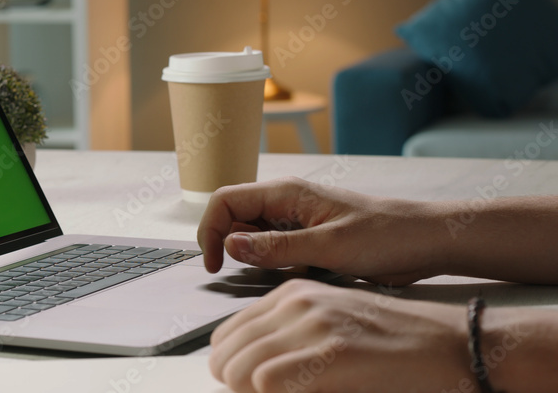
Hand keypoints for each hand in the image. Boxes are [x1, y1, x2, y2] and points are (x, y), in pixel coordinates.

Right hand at [196, 177, 442, 285]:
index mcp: (285, 193)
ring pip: (252, 235)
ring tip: (278, 273)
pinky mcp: (306, 236)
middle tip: (242, 275)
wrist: (427, 241)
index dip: (210, 231)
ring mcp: (295, 219)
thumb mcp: (329, 247)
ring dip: (253, 257)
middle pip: (234, 217)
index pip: (224, 201)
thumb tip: (231, 245)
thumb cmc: (387, 236)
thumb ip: (276, 248)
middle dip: (229, 246)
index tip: (215, 265)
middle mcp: (285, 202)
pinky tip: (296, 274)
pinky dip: (273, 264)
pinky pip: (274, 248)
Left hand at [209, 279, 469, 392]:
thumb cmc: (392, 341)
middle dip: (232, 383)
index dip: (229, 366)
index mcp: (292, 294)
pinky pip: (268, 381)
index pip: (227, 333)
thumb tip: (246, 372)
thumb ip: (288, 338)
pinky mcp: (333, 353)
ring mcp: (314, 325)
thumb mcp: (330, 323)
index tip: (240, 387)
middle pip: (228, 352)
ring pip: (241, 368)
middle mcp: (297, 303)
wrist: (449, 343)